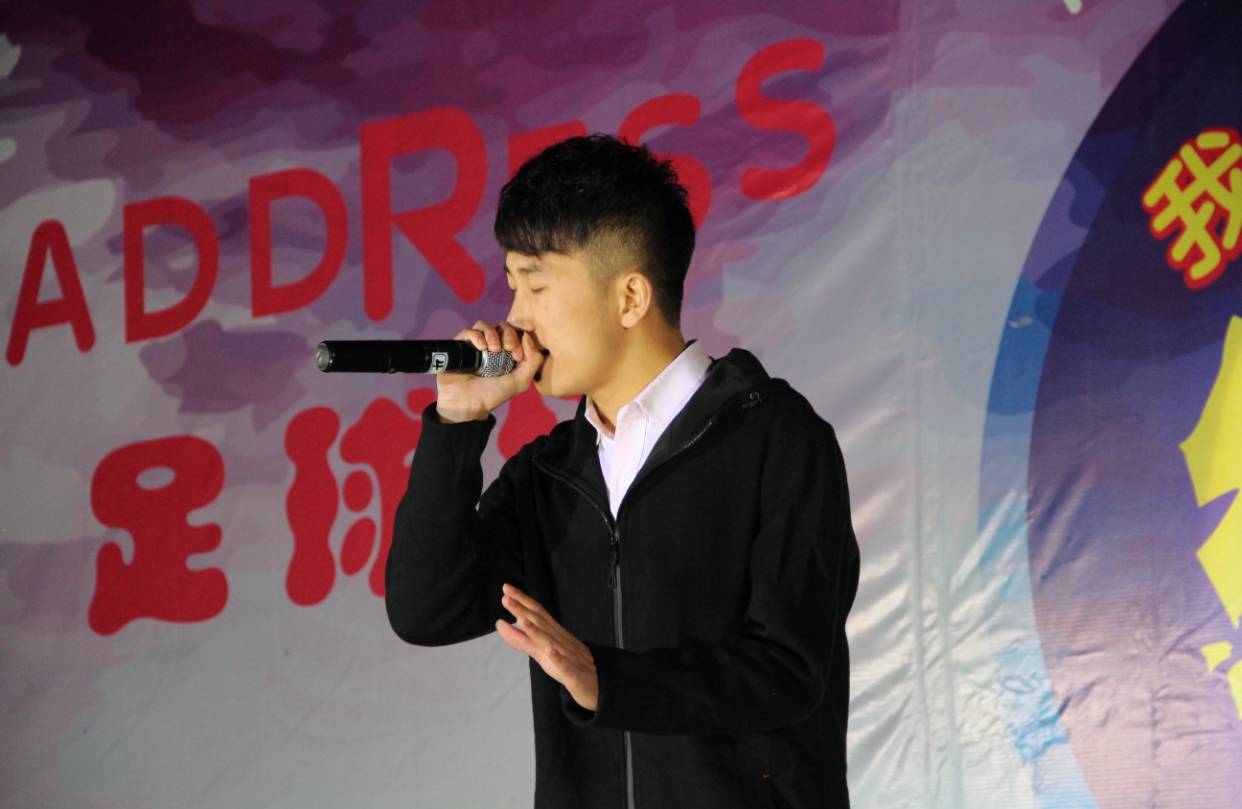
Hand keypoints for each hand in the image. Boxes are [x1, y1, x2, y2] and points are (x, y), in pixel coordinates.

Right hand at [435, 321, 543, 422]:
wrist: (467, 403)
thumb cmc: (493, 395)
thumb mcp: (521, 381)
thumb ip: (533, 360)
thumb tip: (527, 335)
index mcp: (507, 353)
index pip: (517, 333)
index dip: (520, 337)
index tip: (518, 355)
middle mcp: (492, 347)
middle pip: (502, 326)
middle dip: (509, 334)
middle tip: (508, 348)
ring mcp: (475, 345)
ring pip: (485, 325)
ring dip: (493, 333)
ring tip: (493, 349)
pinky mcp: (460, 346)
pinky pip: (469, 331)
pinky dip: (477, 335)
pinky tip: (481, 347)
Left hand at [496, 583, 598, 711]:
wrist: (596, 683)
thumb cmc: (566, 663)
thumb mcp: (540, 651)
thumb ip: (520, 639)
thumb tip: (500, 624)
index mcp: (553, 634)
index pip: (536, 613)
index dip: (522, 600)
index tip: (507, 588)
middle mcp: (560, 641)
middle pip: (541, 623)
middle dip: (524, 610)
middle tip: (507, 598)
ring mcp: (567, 656)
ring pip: (550, 642)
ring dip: (536, 630)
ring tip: (522, 619)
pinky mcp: (573, 674)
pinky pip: (565, 666)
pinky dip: (558, 658)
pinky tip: (550, 651)